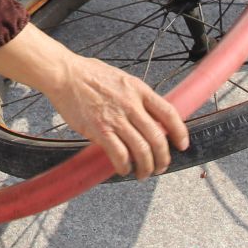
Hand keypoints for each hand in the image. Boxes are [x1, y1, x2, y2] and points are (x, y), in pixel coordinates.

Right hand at [43, 55, 189, 178]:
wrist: (65, 75)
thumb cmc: (89, 74)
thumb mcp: (121, 79)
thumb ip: (136, 96)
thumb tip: (148, 113)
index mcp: (139, 90)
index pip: (169, 113)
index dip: (180, 132)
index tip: (183, 144)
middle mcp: (131, 105)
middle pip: (157, 138)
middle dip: (163, 158)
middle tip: (160, 167)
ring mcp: (116, 118)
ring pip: (141, 150)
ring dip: (146, 167)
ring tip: (143, 173)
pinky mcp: (100, 130)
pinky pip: (119, 155)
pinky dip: (124, 166)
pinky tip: (123, 169)